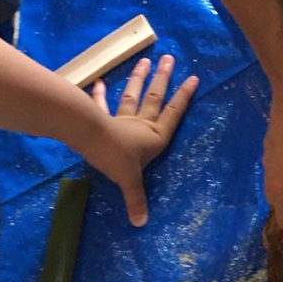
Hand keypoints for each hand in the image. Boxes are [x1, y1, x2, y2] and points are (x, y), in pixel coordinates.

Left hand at [86, 55, 197, 225]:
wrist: (88, 138)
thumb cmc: (115, 157)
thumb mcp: (129, 181)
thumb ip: (136, 200)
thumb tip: (140, 223)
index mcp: (154, 137)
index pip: (173, 114)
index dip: (184, 98)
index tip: (194, 78)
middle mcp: (141, 125)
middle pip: (155, 98)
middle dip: (163, 79)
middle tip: (169, 58)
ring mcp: (122, 119)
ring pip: (133, 96)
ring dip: (138, 78)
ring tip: (145, 61)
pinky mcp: (103, 118)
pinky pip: (102, 105)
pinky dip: (100, 94)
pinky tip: (99, 82)